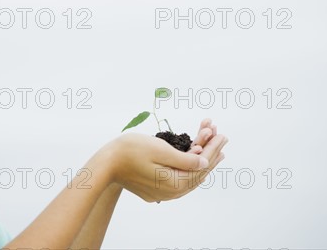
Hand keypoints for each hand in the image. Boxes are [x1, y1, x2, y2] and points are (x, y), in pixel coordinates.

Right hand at [100, 122, 226, 202]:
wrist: (104, 164)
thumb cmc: (129, 151)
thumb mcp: (160, 150)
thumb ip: (185, 159)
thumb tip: (204, 163)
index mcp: (174, 183)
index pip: (201, 166)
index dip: (212, 148)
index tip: (221, 134)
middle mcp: (170, 192)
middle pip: (197, 172)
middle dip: (210, 152)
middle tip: (221, 137)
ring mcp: (162, 192)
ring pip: (188, 176)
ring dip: (199, 158)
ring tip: (212, 147)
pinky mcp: (154, 189)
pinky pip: (177, 177)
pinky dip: (187, 165)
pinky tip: (191, 159)